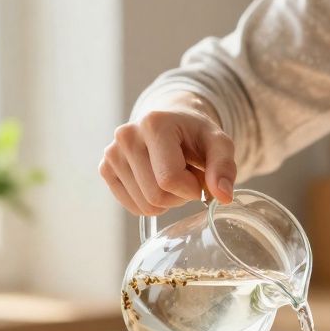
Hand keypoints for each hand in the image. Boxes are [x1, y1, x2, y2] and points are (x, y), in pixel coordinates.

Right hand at [99, 92, 236, 214]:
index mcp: (154, 124)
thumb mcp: (219, 144)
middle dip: (180, 196)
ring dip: (166, 200)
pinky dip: (150, 203)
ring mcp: (112, 153)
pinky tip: (156, 181)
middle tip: (187, 177)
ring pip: (145, 206)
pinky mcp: (105, 168)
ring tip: (171, 176)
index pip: (170, 180)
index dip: (192, 189)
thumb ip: (224, 168)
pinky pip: (133, 207)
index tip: (200, 177)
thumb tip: (223, 196)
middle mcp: (127, 136)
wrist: (172, 123)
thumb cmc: (196, 135)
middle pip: (156, 196)